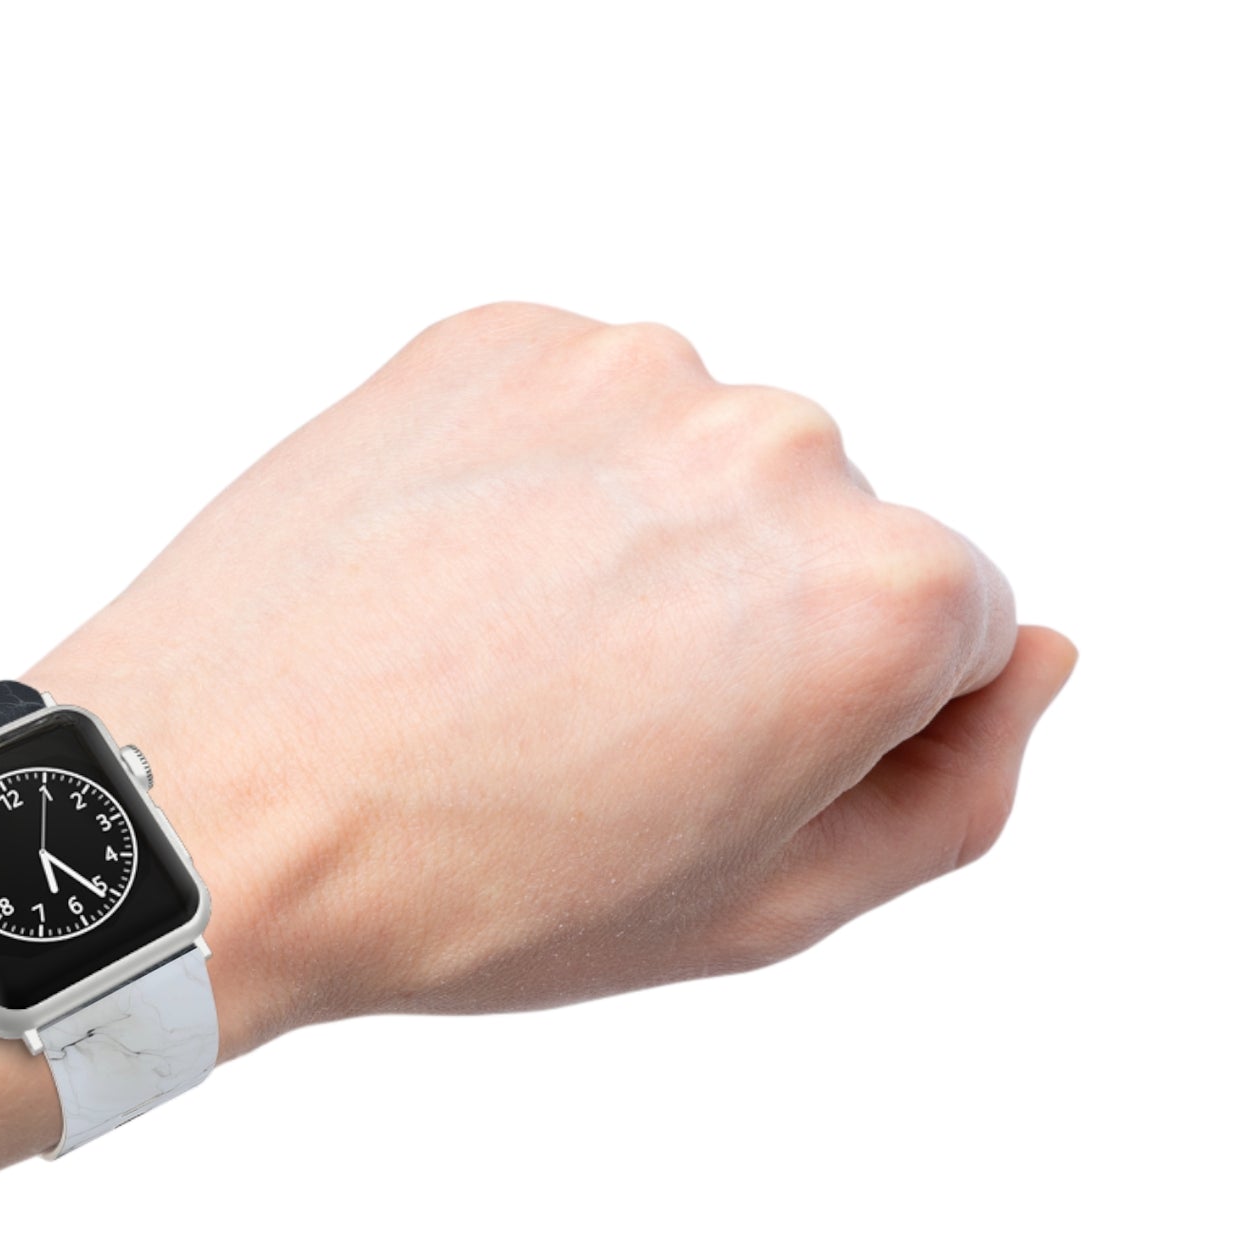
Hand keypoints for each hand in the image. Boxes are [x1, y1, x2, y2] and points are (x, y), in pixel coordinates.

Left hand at [30, 303, 1073, 1054]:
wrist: (212, 802)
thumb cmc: (476, 885)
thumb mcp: (758, 910)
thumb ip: (953, 791)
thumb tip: (1032, 659)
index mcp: (877, 594)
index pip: (960, 627)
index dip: (849, 716)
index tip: (722, 767)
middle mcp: (776, 442)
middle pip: (829, 527)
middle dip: (750, 616)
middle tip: (593, 727)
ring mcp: (625, 370)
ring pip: (698, 458)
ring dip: (642, 537)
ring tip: (503, 654)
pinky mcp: (495, 334)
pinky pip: (576, 406)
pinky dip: (542, 477)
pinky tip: (452, 577)